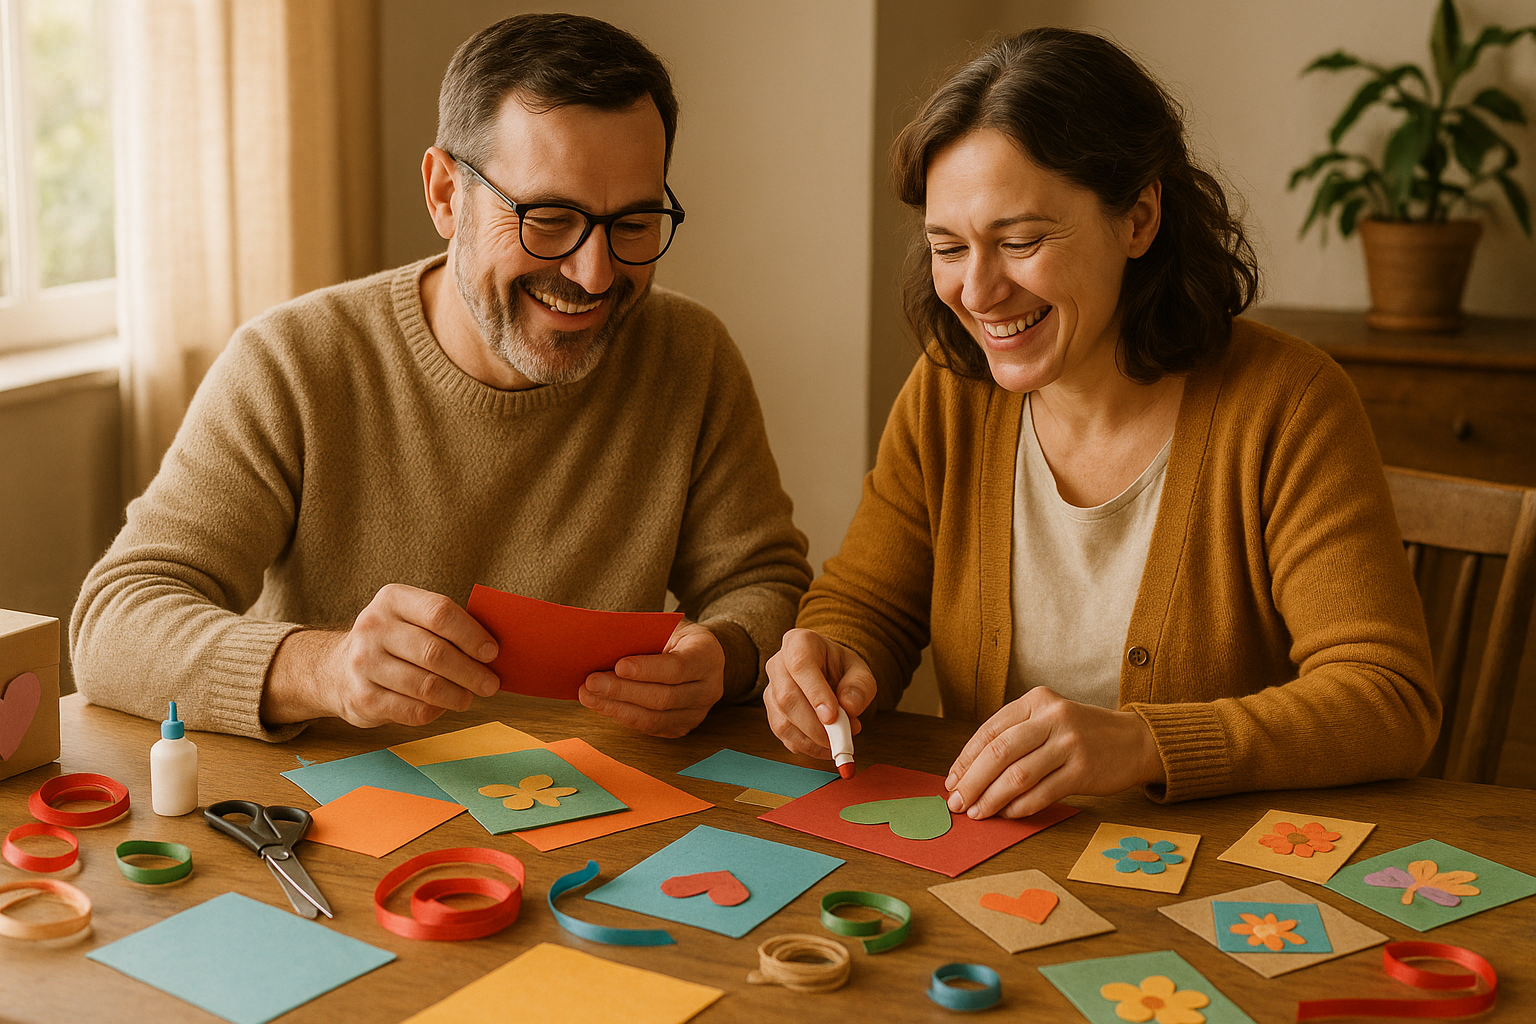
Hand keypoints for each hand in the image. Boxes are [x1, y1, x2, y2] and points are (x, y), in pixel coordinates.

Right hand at [263, 583, 500, 727]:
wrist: (337, 669)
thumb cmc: (394, 641)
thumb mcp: (411, 618)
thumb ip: (447, 625)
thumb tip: (495, 650)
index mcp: (392, 599)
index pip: (439, 612)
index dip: (471, 634)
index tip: (492, 652)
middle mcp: (373, 627)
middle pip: (435, 652)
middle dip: (471, 672)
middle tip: (490, 684)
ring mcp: (363, 663)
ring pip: (426, 685)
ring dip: (457, 695)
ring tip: (469, 697)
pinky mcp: (362, 697)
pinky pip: (412, 710)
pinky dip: (436, 711)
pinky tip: (443, 706)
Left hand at [578, 620, 724, 737]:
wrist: (697, 657)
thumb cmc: (675, 638)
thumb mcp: (665, 627)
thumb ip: (642, 636)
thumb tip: (601, 646)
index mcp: (707, 656)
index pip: (678, 667)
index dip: (647, 669)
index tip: (618, 666)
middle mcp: (709, 688)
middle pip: (663, 697)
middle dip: (623, 691)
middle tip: (591, 682)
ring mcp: (697, 713)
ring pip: (654, 718)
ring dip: (616, 708)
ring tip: (588, 695)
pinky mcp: (681, 727)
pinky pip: (649, 727)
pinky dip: (623, 716)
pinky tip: (602, 705)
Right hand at [764, 628, 877, 759]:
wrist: (827, 672)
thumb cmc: (840, 668)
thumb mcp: (859, 670)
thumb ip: (859, 686)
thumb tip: (849, 708)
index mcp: (799, 643)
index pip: (800, 665)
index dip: (815, 693)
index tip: (832, 717)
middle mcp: (778, 664)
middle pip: (787, 698)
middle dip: (815, 725)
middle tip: (841, 736)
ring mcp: (771, 689)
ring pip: (782, 721)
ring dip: (812, 739)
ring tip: (838, 740)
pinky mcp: (771, 712)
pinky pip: (783, 735)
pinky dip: (806, 746)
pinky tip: (825, 745)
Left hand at [944, 686, 1164, 819]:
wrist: (1135, 741)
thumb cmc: (1082, 734)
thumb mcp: (1048, 720)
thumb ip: (1015, 737)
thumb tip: (970, 772)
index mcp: (1036, 701)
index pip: (989, 731)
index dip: (966, 759)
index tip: (952, 781)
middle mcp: (1052, 717)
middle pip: (999, 753)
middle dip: (972, 781)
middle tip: (957, 803)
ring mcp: (1069, 743)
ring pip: (1017, 775)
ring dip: (992, 798)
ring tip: (978, 813)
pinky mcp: (1083, 770)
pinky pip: (1042, 793)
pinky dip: (1020, 807)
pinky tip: (1008, 814)